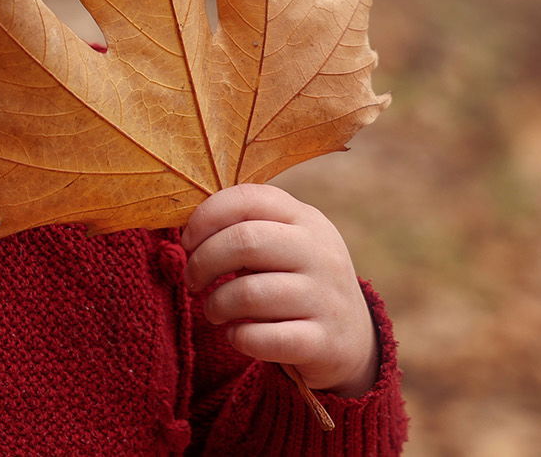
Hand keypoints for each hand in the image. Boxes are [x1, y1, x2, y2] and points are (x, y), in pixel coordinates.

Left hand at [180, 184, 377, 397]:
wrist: (353, 339)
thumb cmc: (295, 280)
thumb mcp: (283, 242)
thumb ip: (243, 228)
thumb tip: (186, 231)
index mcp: (305, 219)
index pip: (247, 198)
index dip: (205, 217)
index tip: (187, 242)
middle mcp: (320, 253)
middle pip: (244, 240)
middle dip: (203, 261)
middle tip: (193, 280)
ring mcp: (325, 298)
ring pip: (249, 294)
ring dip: (216, 304)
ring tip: (215, 310)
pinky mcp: (322, 341)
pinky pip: (263, 338)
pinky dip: (238, 337)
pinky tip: (237, 335)